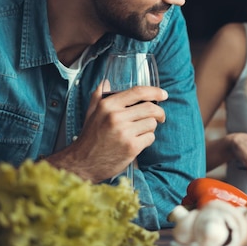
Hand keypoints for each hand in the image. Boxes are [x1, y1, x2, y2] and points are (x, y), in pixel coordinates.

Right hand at [53, 83, 167, 181]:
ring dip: (150, 128)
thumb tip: (106, 82)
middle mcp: (115, 117)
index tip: (163, 94)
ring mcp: (124, 132)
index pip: (137, 92)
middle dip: (159, 112)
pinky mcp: (131, 147)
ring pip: (151, 123)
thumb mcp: (91, 113)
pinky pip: (150, 138)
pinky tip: (137, 142)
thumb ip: (98, 96)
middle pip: (150, 108)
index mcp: (107, 105)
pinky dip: (147, 140)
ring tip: (139, 132)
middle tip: (160, 117)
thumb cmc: (89, 138)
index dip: (155, 92)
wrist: (83, 163)